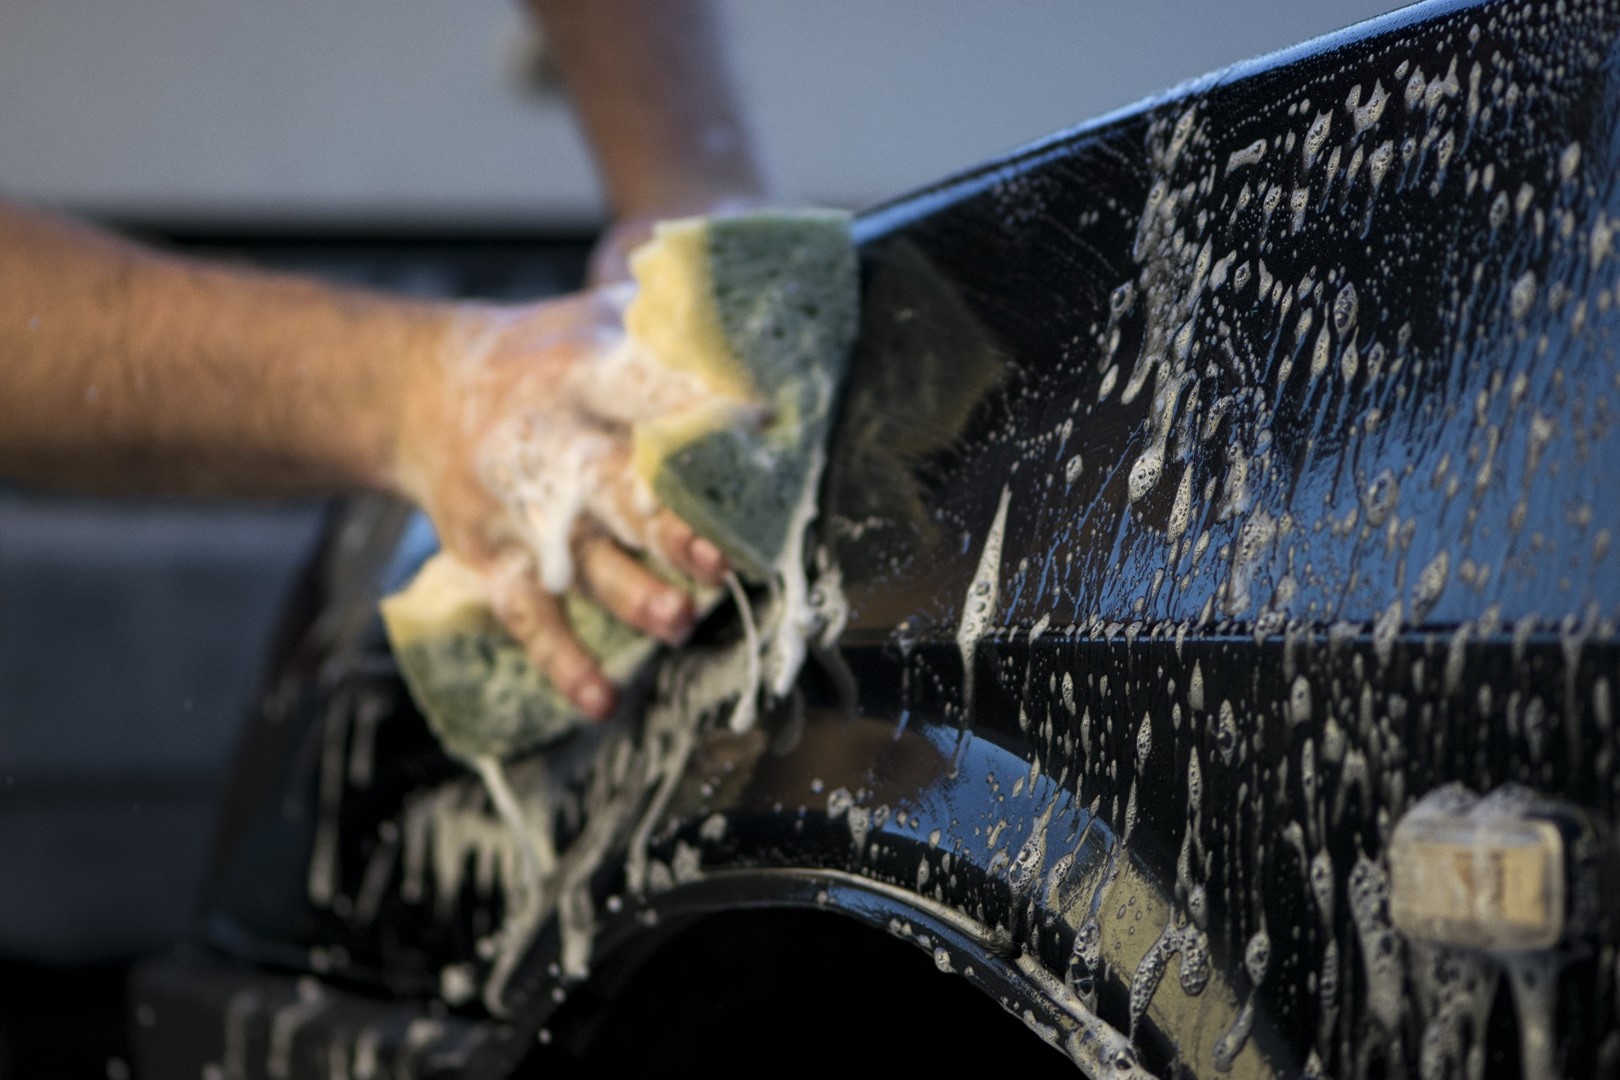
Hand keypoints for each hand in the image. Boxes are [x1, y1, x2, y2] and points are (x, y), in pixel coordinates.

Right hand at [393, 288, 728, 719]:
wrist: (419, 394)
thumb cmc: (543, 359)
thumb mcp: (598, 317)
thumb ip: (673, 320)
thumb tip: (767, 321)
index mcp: (579, 372)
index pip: (639, 386)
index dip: (694, 405)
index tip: (759, 423)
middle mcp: (545, 442)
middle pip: (610, 485)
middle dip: (667, 524)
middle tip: (719, 557)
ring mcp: (516, 509)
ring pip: (579, 560)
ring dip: (630, 594)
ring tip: (679, 619)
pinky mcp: (492, 559)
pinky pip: (529, 618)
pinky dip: (563, 662)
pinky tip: (601, 699)